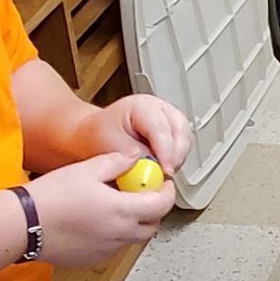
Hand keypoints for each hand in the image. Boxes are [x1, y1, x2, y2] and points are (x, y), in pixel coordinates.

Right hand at [23, 151, 177, 266]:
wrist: (24, 225)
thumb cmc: (51, 197)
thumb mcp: (87, 169)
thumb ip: (117, 162)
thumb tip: (135, 157)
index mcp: (122, 210)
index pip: (161, 205)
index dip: (167, 192)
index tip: (162, 183)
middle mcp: (119, 234)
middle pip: (152, 225)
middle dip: (154, 209)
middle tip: (144, 193)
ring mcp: (108, 249)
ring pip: (134, 238)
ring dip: (136, 223)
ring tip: (120, 205)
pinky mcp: (94, 258)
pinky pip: (116, 247)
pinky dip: (118, 234)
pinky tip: (100, 220)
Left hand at [74, 95, 193, 178]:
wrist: (93, 136)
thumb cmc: (99, 136)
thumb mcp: (112, 146)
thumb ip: (136, 158)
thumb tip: (155, 170)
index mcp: (142, 106)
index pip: (161, 127)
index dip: (166, 151)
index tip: (165, 170)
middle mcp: (160, 110)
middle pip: (180, 130)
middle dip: (176, 155)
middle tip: (166, 174)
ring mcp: (169, 120)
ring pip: (185, 139)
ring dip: (177, 158)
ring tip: (162, 172)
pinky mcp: (172, 134)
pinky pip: (182, 147)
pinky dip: (176, 160)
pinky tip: (163, 168)